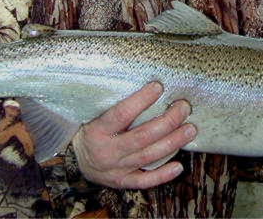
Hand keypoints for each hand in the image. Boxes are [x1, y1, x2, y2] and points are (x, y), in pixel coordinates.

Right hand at [72, 81, 196, 188]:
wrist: (72, 160)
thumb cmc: (88, 129)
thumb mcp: (91, 114)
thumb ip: (111, 103)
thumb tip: (141, 81)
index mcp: (97, 131)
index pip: (122, 114)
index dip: (141, 100)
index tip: (158, 86)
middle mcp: (107, 152)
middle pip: (142, 136)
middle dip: (167, 121)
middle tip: (183, 107)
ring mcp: (116, 169)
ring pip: (149, 156)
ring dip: (173, 142)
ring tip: (190, 129)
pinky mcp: (122, 181)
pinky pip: (144, 180)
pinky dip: (162, 175)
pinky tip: (179, 166)